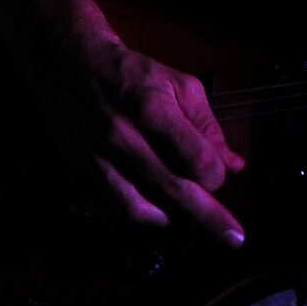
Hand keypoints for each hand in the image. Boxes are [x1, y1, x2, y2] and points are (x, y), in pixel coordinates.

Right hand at [47, 33, 247, 244]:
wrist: (74, 66)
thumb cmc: (132, 74)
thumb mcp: (180, 85)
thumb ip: (208, 126)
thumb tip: (232, 165)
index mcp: (152, 110)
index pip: (195, 159)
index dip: (216, 175)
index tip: (221, 175)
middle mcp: (123, 137)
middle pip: (171, 190)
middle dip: (208, 219)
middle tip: (233, 239)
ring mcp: (98, 158)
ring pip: (136, 210)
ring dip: (168, 221)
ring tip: (187, 220)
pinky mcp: (81, 172)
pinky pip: (110, 212)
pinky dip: (136, 222)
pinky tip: (155, 217)